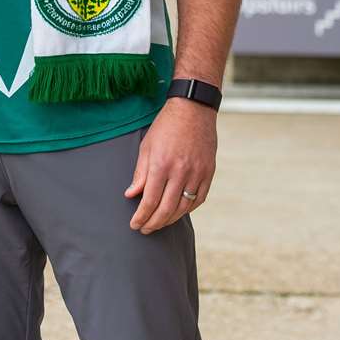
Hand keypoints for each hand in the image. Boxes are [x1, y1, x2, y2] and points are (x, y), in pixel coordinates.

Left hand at [125, 97, 216, 232]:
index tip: (135, 224)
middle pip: (166, 209)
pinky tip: (178, 212)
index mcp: (161, 165)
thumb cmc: (165, 127)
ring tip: (159, 223)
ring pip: (183, 208)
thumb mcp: (146, 147)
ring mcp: (197, 173)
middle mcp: (180, 172)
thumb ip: (140, 174)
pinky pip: (199, 199)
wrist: (193, 109)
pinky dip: (188, 209)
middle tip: (144, 229)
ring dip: (169, 220)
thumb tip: (131, 195)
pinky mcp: (209, 172)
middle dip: (153, 223)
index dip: (141, 216)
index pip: (149, 200)